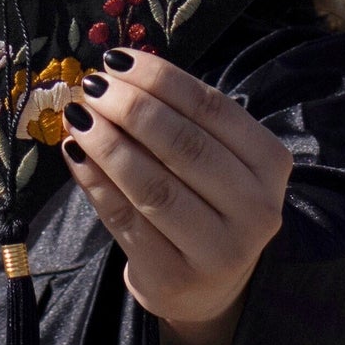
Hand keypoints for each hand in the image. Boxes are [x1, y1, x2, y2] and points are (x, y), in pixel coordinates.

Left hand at [60, 47, 293, 344]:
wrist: (209, 285)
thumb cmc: (207, 200)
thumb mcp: (216, 157)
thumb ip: (180, 118)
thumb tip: (117, 72)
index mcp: (271, 165)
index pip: (213, 109)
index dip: (161, 79)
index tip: (116, 59)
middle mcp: (256, 210)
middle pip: (184, 146)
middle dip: (131, 109)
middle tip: (93, 85)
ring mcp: (219, 252)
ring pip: (153, 186)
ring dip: (108, 144)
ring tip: (78, 114)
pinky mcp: (175, 278)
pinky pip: (124, 219)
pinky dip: (94, 180)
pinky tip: (74, 152)